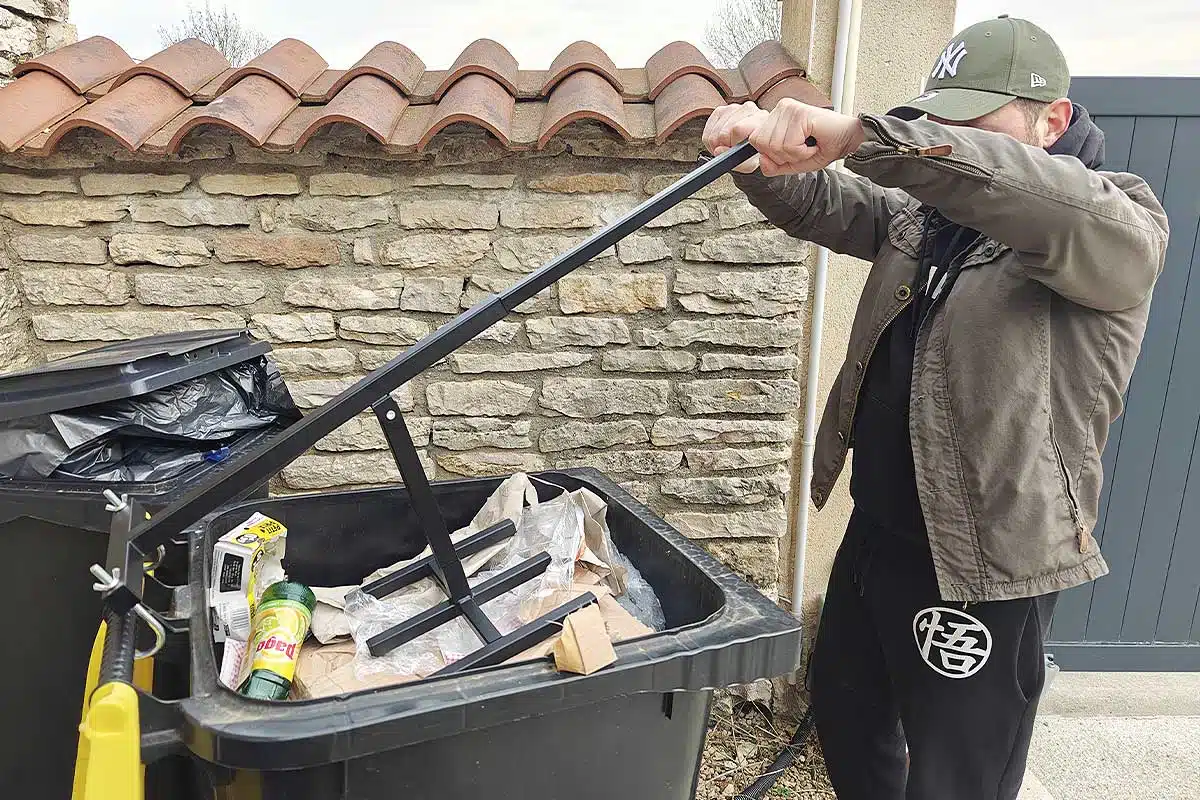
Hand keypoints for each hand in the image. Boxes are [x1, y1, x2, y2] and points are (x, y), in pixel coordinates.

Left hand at [705, 99, 866, 176]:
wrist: (848, 141)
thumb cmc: (821, 148)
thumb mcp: (791, 162)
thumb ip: (773, 164)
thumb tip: (759, 161)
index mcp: (772, 120)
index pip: (744, 132)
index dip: (733, 140)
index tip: (716, 148)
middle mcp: (777, 111)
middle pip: (757, 142)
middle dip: (778, 156)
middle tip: (799, 151)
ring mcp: (786, 109)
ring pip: (771, 146)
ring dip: (793, 155)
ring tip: (808, 147)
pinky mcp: (797, 112)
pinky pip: (787, 145)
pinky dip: (801, 152)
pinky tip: (812, 143)